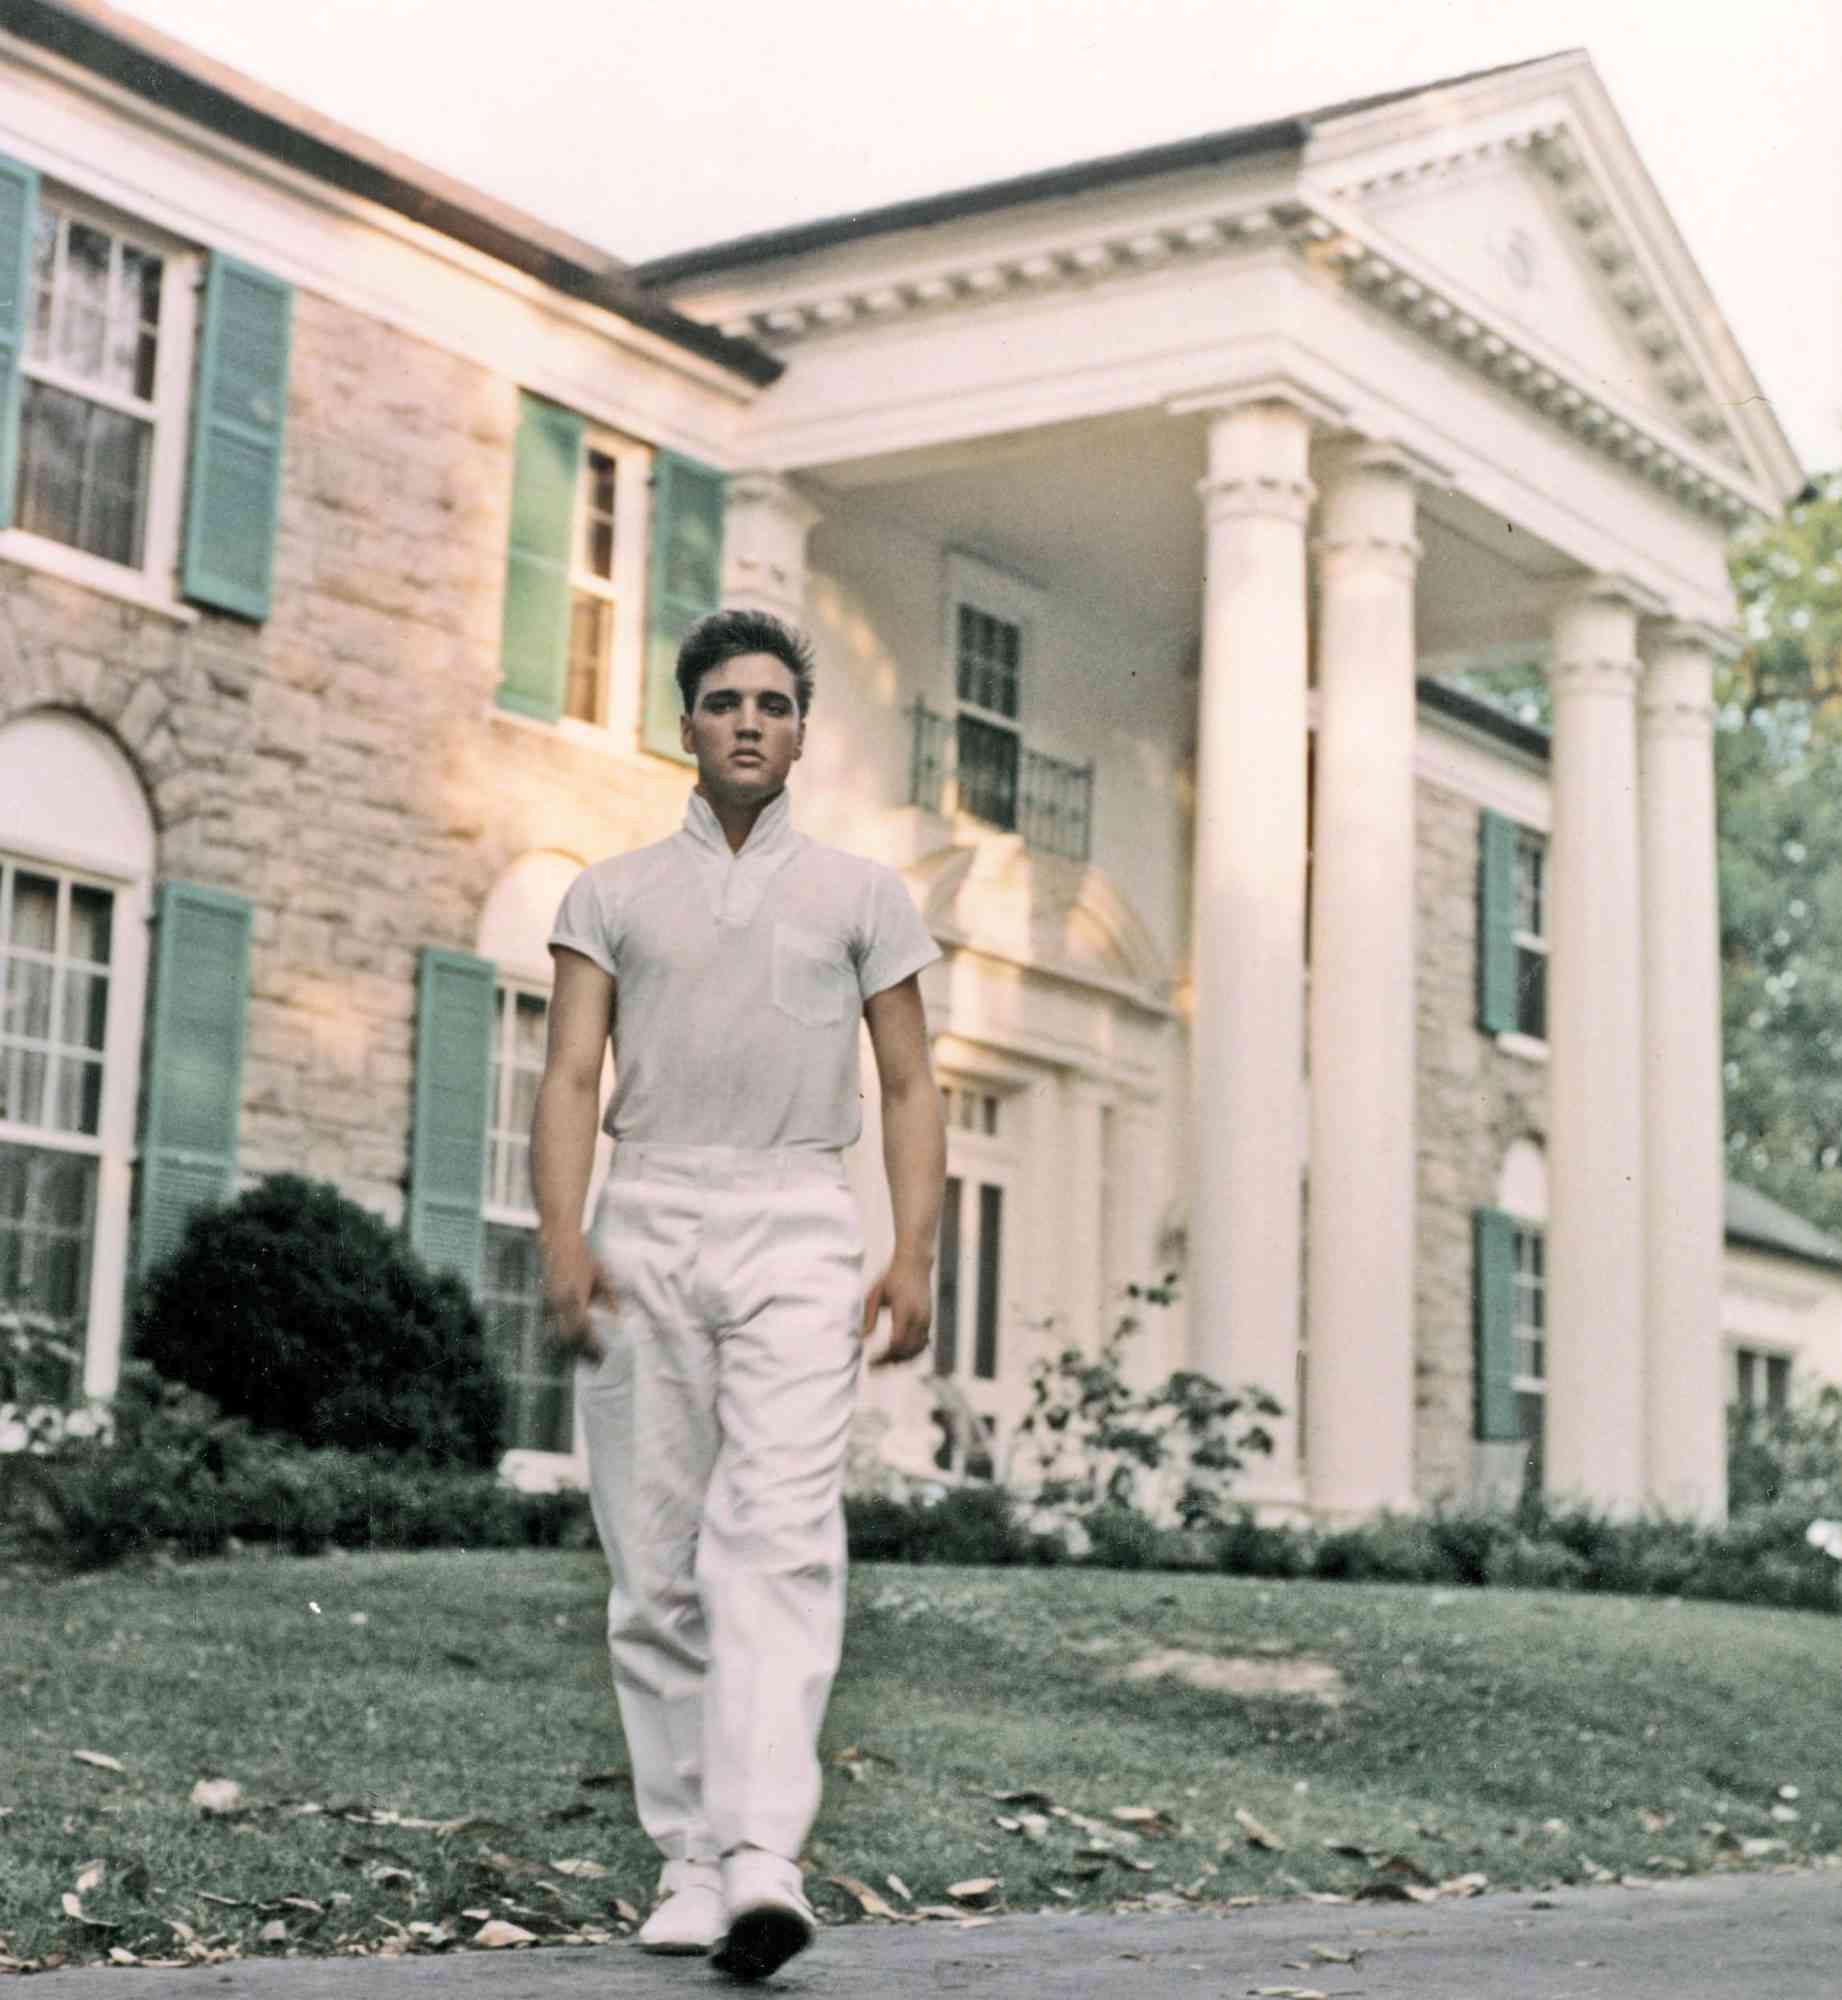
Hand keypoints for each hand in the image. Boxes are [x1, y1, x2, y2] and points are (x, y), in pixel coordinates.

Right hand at [543, 1236, 617, 1363]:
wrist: (558, 1243)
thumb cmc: (583, 1258)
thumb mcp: (601, 1276)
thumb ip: (609, 1298)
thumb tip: (617, 1317)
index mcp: (575, 1296)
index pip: (584, 1328)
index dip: (593, 1343)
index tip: (604, 1354)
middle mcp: (559, 1303)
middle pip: (569, 1336)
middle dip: (582, 1350)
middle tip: (596, 1360)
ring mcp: (550, 1303)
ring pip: (560, 1332)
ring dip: (573, 1344)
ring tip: (587, 1354)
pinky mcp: (546, 1302)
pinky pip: (554, 1324)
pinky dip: (565, 1334)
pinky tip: (575, 1340)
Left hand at [861, 1254, 931, 1368]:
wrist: (914, 1264)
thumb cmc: (891, 1277)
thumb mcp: (874, 1294)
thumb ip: (869, 1317)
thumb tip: (864, 1339)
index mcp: (904, 1310)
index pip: (897, 1342)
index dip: (884, 1356)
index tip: (870, 1361)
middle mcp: (919, 1317)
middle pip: (908, 1351)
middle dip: (891, 1362)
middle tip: (874, 1367)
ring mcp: (926, 1320)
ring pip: (917, 1351)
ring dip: (902, 1361)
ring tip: (884, 1364)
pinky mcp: (928, 1321)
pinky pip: (922, 1344)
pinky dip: (911, 1354)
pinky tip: (897, 1356)